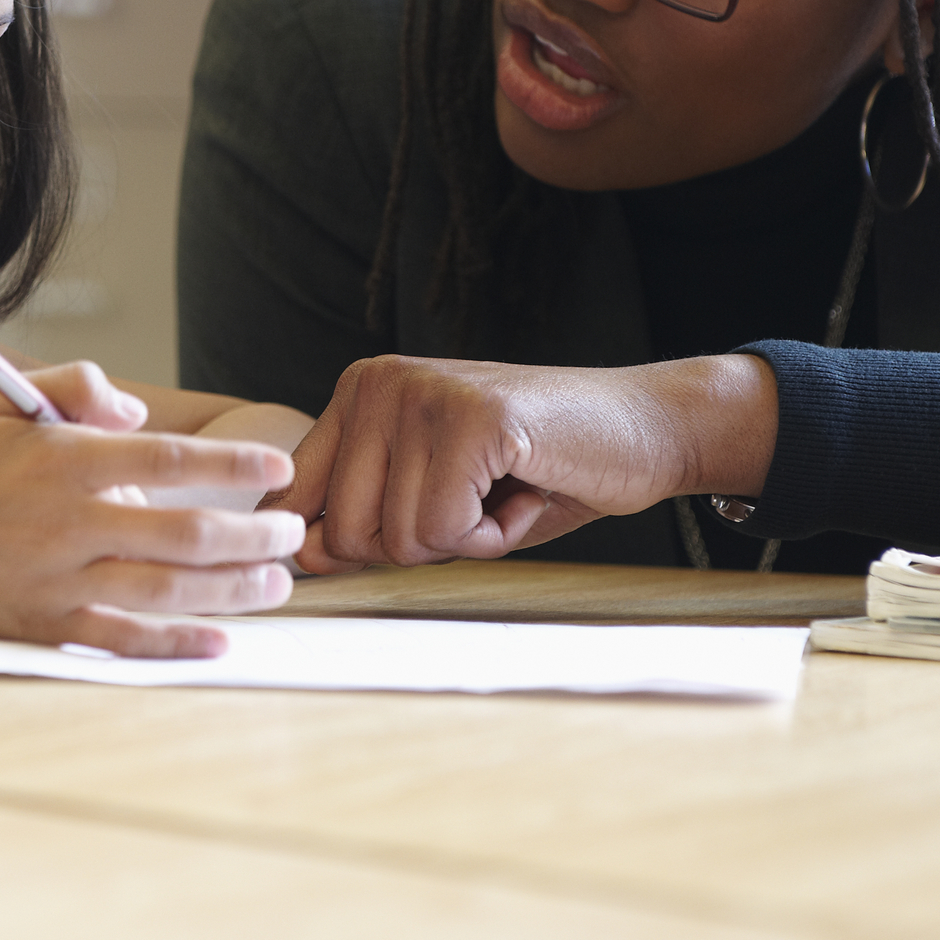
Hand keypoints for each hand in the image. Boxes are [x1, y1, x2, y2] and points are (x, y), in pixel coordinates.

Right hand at [0, 361, 305, 657]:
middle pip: (185, 535)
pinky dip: (175, 644)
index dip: (234, 467)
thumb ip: (73, 385)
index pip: (171, 461)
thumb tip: (137, 413)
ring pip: (166, 591)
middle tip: (293, 534)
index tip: (279, 469)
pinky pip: (123, 641)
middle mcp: (68, 524)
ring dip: (233, 590)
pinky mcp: (44, 626)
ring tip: (277, 582)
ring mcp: (57, 581)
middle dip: (253, 536)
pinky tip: (219, 642)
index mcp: (62, 461)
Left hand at [264, 353, 778, 572]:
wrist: (642, 430)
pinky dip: (492, 535)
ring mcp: (421, 393)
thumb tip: (300, 558)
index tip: (414, 527)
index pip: (298, 497)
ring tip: (504, 490)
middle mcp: (378, 382)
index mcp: (360, 392)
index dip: (345, 542)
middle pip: (344, 531)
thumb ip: (362, 520)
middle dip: (417, 546)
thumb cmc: (536, 471)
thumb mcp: (432, 497)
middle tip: (477, 502)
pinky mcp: (470, 418)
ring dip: (462, 541)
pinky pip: (446, 528)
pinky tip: (523, 490)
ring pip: (396, 537)